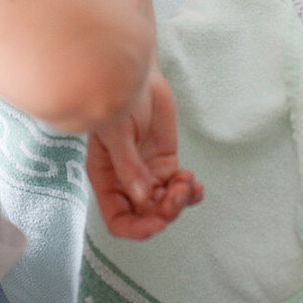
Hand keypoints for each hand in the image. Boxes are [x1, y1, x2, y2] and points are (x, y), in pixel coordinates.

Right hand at [86, 67, 202, 239]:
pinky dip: (190, 192)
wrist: (134, 73)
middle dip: (165, 211)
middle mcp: (126, 182)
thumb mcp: (117, 132)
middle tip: (179, 191)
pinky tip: (196, 185)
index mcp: (107, 179)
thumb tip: (143, 200)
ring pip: (165, 205)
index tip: (159, 221)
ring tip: (188, 180)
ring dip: (180, 200)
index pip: (119, 220)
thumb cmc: (116, 100)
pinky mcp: (165, 162)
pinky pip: (178, 188)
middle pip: (146, 216)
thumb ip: (128, 166)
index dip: (137, 228)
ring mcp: (148, 174)